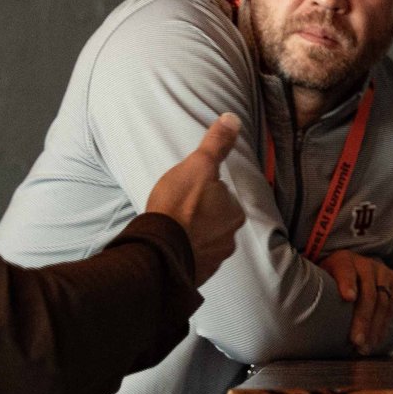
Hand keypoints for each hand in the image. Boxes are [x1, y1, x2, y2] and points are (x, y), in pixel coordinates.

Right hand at [144, 114, 244, 282]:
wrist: (158, 250)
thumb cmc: (178, 206)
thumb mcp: (198, 165)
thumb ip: (216, 144)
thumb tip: (233, 119)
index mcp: (234, 213)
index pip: (221, 195)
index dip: (202, 191)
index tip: (186, 192)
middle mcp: (229, 239)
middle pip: (214, 219)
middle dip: (199, 215)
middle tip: (176, 209)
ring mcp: (213, 259)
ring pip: (204, 240)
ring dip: (191, 235)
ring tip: (171, 228)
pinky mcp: (196, 274)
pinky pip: (193, 259)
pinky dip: (184, 253)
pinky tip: (170, 245)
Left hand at [321, 250, 392, 353]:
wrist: (353, 268)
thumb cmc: (331, 280)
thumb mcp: (321, 280)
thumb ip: (316, 292)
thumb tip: (303, 318)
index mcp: (343, 260)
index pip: (346, 271)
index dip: (348, 284)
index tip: (348, 298)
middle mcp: (366, 264)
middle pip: (367, 293)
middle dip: (363, 319)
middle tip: (357, 341)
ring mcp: (382, 272)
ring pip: (383, 302)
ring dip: (375, 328)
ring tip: (365, 347)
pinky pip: (392, 307)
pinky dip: (384, 325)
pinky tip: (376, 340)